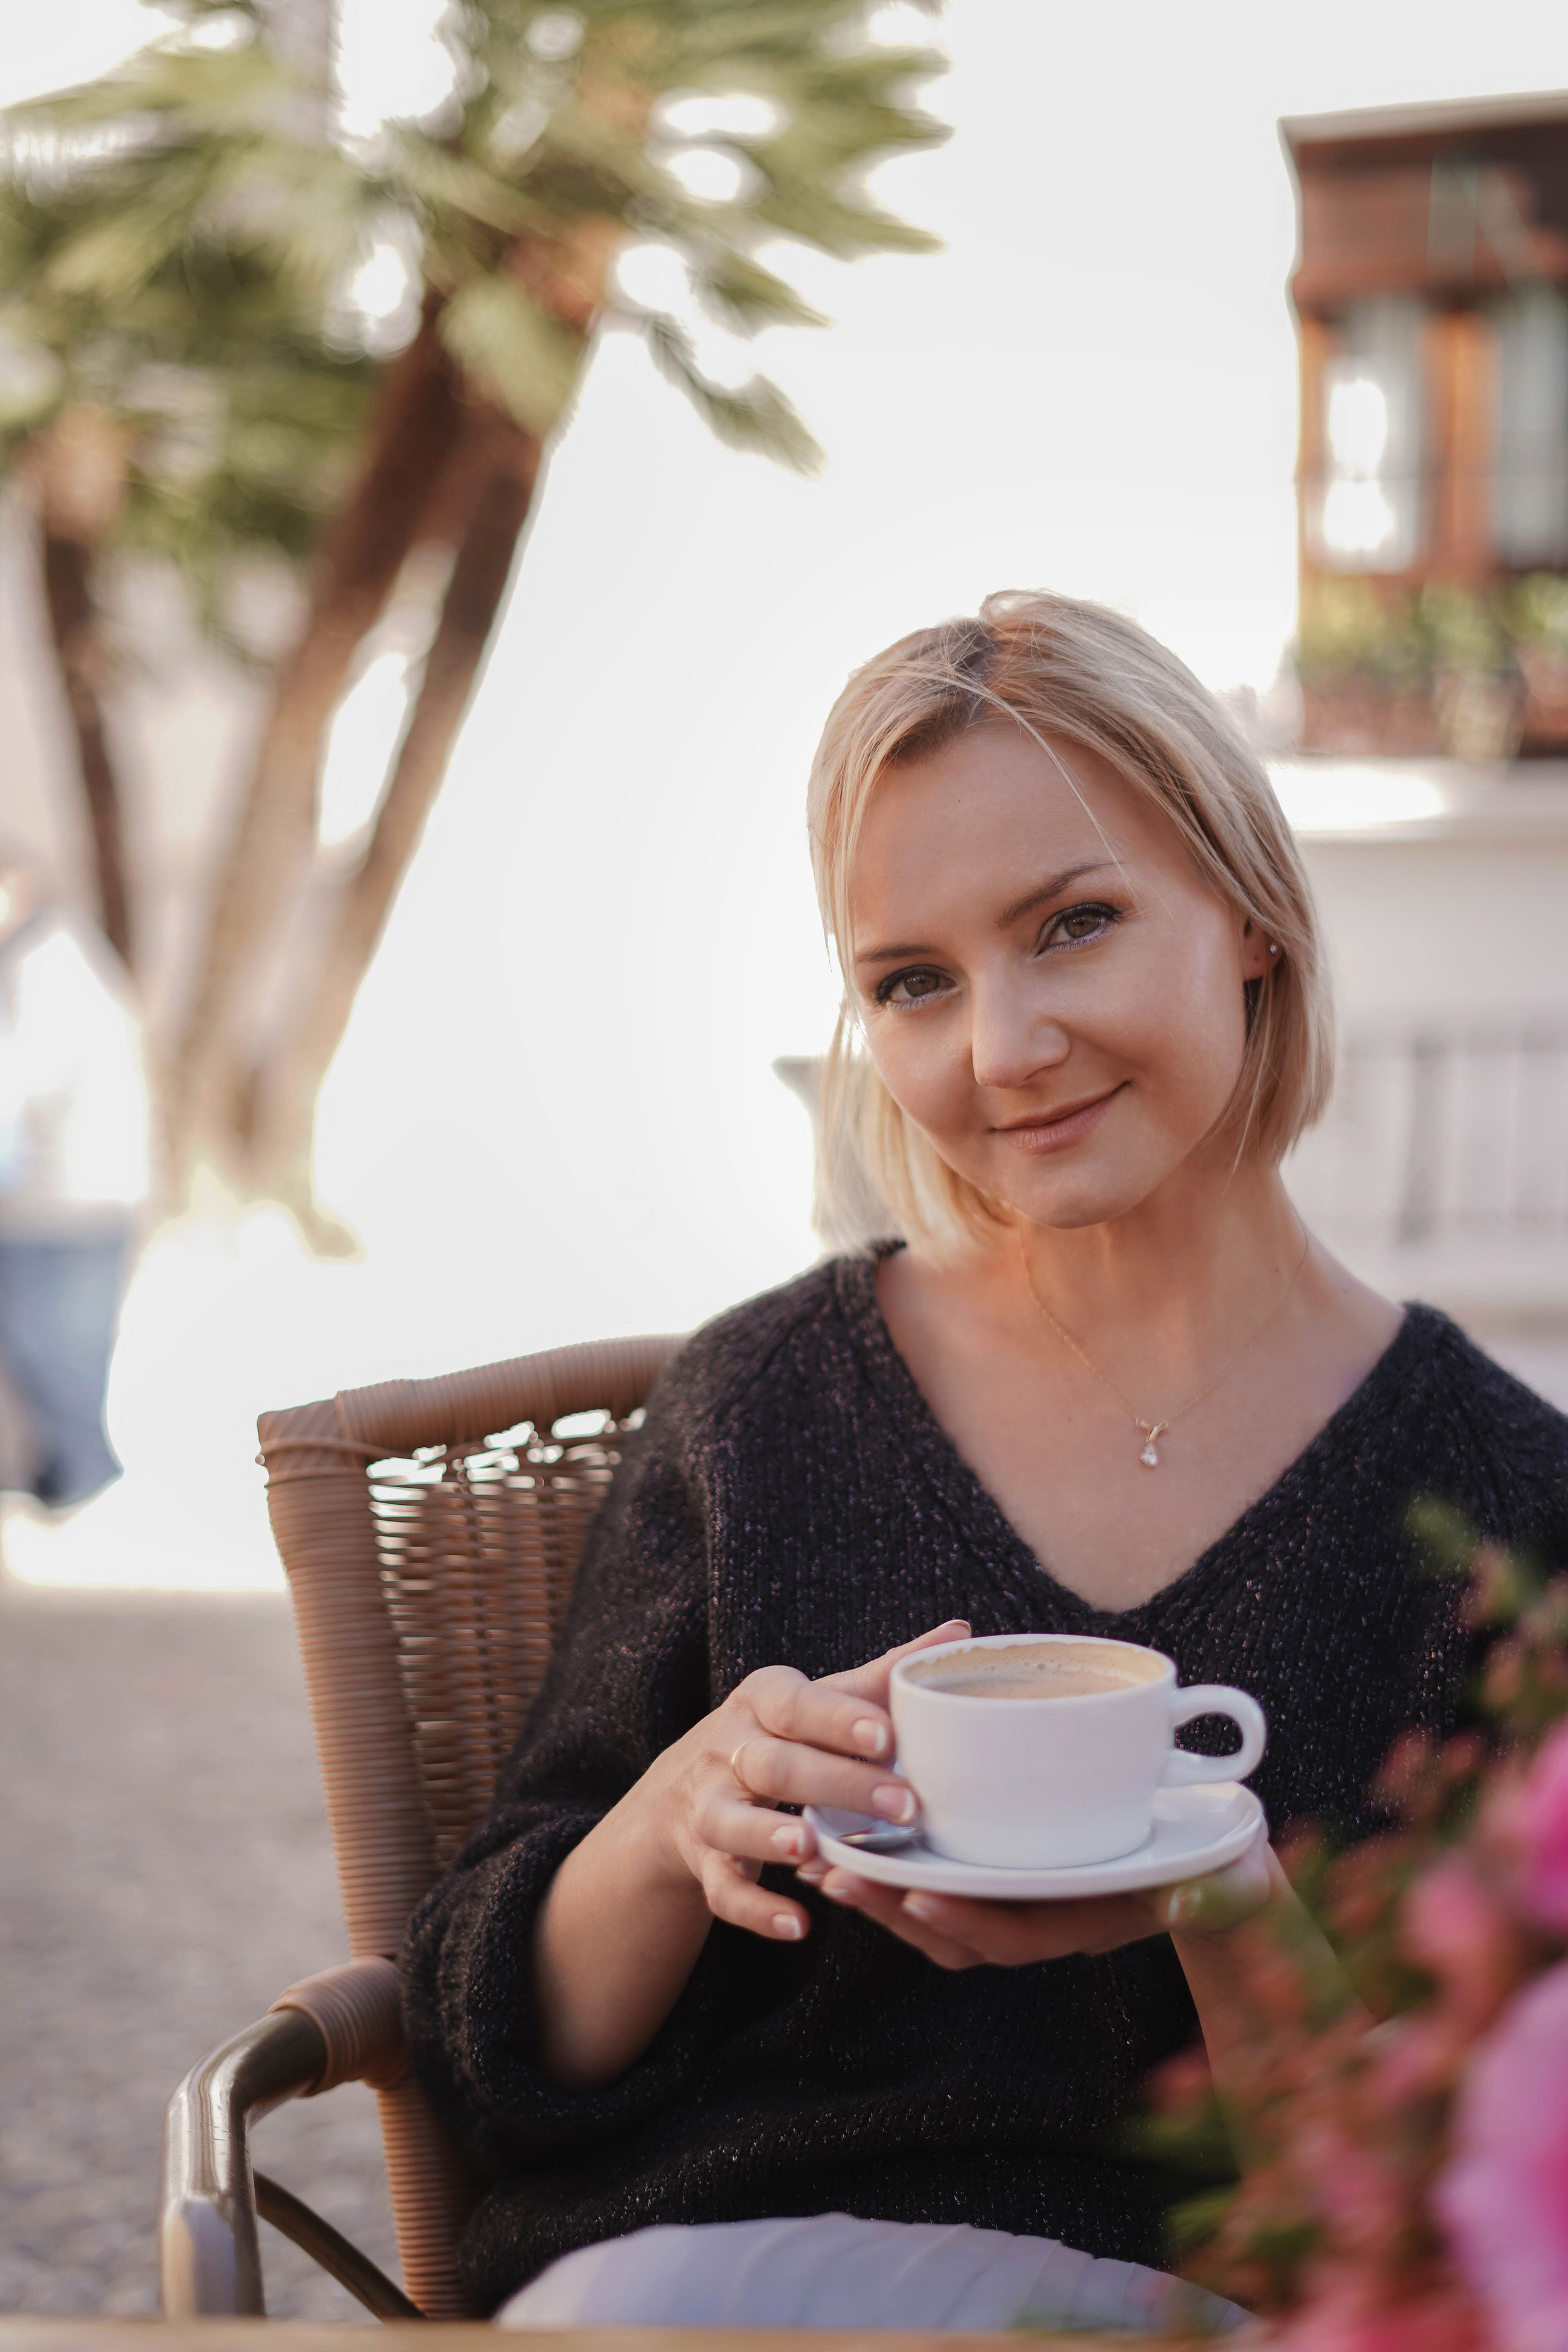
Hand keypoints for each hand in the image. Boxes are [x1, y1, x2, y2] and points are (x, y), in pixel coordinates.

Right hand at [636, 1619, 971, 1942]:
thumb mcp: (821, 1700)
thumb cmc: (781, 1735)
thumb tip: (959, 1632)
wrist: (687, 1784)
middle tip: (903, 1805)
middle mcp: (730, 1748)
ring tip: (814, 1849)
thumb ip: (883, 1676)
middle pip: (775, 1764)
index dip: (839, 1719)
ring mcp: (709, 1806)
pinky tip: (798, 1925)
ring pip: (730, 1820)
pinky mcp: (704, 1860)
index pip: (799, 1705)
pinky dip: (756, 1909)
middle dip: (838, 1784)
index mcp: (763, 1701)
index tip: (888, 1737)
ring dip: (770, 1835)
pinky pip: (722, 1889)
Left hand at [800, 1819, 1276, 1969]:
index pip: (1013, 1937)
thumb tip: (1196, 1902)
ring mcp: (1019, 1905)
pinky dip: (895, 1873)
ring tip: (822, 1864)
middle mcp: (1042, 1921)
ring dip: (879, 1893)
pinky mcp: (1004, 1880)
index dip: (965, 1922)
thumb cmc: (1214, 1866)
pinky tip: (853, 1848)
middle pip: (955, 1931)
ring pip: (936, 1913)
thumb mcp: (1216, 1876)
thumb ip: (1205, 1889)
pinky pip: (941, 1887)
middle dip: (893, 1909)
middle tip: (835, 1877)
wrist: (1215, 1871)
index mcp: (1083, 1922)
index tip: (918, 1898)